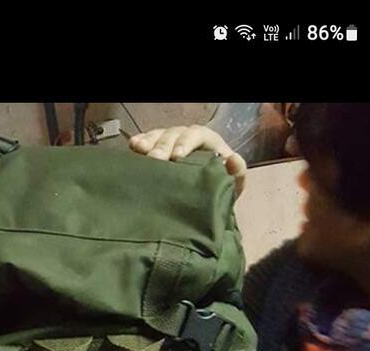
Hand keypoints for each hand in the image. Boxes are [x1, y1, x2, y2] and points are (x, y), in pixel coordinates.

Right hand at [129, 125, 246, 195]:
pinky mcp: (156, 150)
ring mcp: (170, 142)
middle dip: (163, 146)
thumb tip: (232, 160)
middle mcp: (186, 137)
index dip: (186, 143)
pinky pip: (147, 142)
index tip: (177, 156)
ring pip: (158, 136)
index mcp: (207, 141)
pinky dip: (140, 143)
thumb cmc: (219, 187)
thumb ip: (237, 173)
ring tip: (139, 149)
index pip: (197, 135)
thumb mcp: (232, 184)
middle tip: (155, 159)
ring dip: (148, 142)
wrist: (204, 197)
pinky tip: (132, 148)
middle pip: (174, 134)